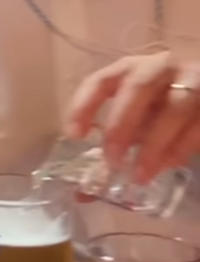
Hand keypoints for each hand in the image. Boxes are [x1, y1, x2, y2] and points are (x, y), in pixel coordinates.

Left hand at [66, 51, 199, 181]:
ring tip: (141, 175)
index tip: (74, 136)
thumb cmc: (165, 100)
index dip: (84, 105)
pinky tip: (169, 164)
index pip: (101, 80)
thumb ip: (116, 142)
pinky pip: (199, 124)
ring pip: (174, 108)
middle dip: (122, 124)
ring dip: (155, 144)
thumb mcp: (139, 111)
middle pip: (138, 88)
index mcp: (131, 68)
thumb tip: (83, 194)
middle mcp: (160, 67)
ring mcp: (193, 80)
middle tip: (113, 160)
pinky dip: (182, 146)